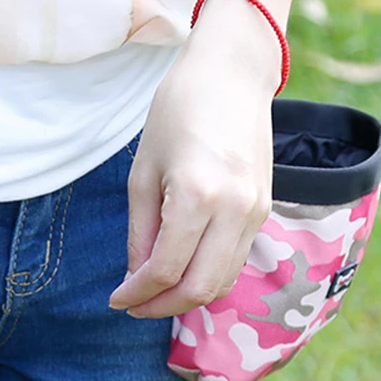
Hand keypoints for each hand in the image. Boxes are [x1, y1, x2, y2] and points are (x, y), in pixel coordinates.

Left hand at [109, 0, 293, 318]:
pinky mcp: (264, 211)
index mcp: (197, 195)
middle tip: (134, 306)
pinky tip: (182, 273)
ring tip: (154, 293)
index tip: (117, 299)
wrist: (232, 74)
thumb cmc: (177, 113)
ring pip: (221, 282)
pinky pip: (234, 262)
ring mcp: (256, 212)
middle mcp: (234, 209)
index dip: (137, 293)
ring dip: (186, 298)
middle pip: (199, 288)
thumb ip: (141, 233)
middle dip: (161, 306)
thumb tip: (136, 278)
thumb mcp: (142, 173)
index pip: (165, 270)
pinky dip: (207, 278)